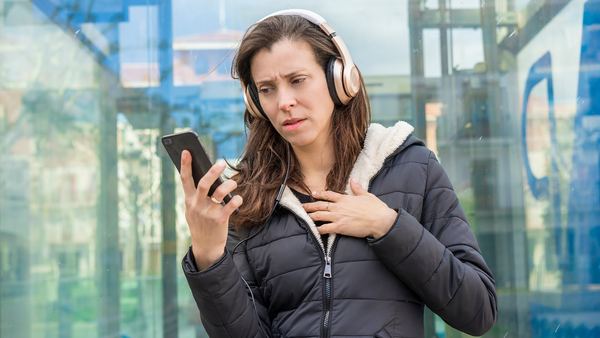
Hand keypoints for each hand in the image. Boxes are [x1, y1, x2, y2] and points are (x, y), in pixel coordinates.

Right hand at [180, 150, 242, 269]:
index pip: (185, 179)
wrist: (205, 246)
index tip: (186, 151)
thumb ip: (196, 195)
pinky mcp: (220, 219)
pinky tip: (239, 199)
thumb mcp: (192, 209)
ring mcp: (208, 213)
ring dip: (229, 185)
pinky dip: (237, 199)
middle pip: (204, 184)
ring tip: (233, 183)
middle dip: (212, 172)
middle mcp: (197, 205)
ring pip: (219, 192)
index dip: (185, 164)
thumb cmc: (200, 223)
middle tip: (221, 163)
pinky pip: (231, 205)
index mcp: (189, 200)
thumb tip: (205, 175)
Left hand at [303, 178, 397, 238]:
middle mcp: (339, 207)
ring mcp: (338, 217)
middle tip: (303, 206)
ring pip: (319, 216)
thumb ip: (357, 188)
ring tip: (305, 216)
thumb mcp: (367, 195)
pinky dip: (319, 229)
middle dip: (310, 206)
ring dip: (311, 216)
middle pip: (320, 205)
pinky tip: (314, 230)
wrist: (380, 220)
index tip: (313, 194)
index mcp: (345, 198)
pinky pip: (325, 228)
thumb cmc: (376, 209)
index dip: (319, 194)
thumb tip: (353, 180)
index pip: (328, 195)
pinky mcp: (340, 227)